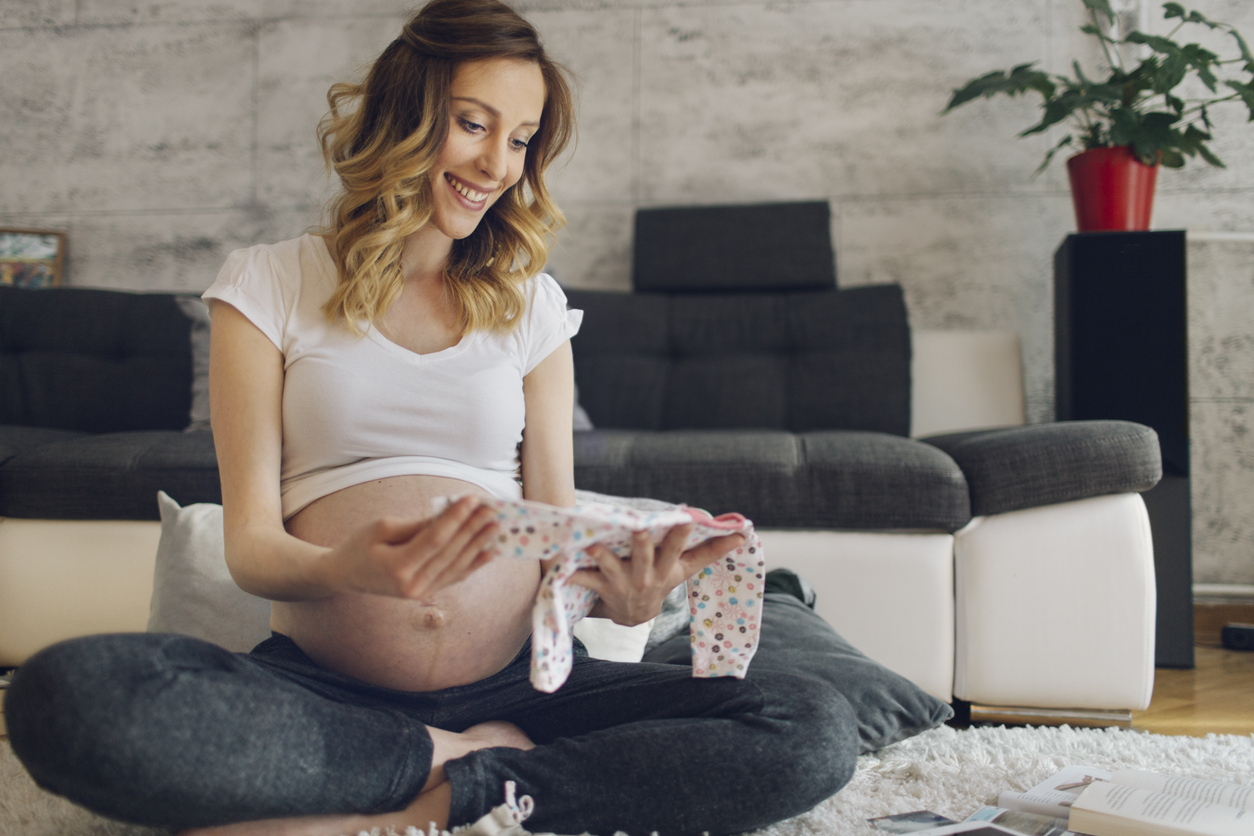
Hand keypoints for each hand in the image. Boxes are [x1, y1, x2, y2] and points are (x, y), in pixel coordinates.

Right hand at [321, 496, 499, 598]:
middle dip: (473, 529)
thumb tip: (448, 516)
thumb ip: (416, 525)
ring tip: (495, 527)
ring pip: (457, 567)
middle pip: (450, 553)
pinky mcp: (426, 594)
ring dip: (478, 545)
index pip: (435, 539)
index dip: (456, 518)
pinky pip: (454, 577)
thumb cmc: (359, 546)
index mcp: (397, 567)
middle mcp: (412, 585)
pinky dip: (473, 564)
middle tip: (491, 510)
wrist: (345, 576)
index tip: (472, 499)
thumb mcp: (382, 528)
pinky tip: (490, 553)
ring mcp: (421, 593)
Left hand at [571, 524, 745, 626]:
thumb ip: (711, 551)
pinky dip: (573, 574)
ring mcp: (622, 583)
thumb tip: (744, 533)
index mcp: (666, 569)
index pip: (679, 550)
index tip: (686, 517)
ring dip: (602, 557)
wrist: (633, 615)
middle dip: (642, 543)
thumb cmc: (662, 580)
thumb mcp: (686, 569)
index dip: (682, 535)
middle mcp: (645, 577)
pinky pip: (585, 581)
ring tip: (592, 545)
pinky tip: (563, 567)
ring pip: (611, 567)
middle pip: (644, 557)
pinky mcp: (600, 588)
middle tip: (641, 528)